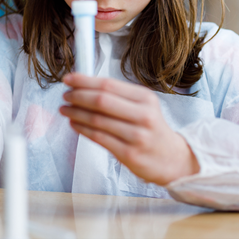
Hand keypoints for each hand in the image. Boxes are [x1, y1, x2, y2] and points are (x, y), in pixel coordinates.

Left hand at [58, 73, 197, 185]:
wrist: (172, 159)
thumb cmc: (152, 130)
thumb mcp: (143, 106)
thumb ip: (118, 96)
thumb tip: (85, 85)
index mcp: (145, 98)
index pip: (108, 85)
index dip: (84, 81)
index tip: (69, 79)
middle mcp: (143, 115)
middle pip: (101, 101)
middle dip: (77, 96)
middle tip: (66, 95)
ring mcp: (136, 136)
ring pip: (97, 120)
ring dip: (76, 113)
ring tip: (65, 109)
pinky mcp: (129, 154)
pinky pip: (98, 138)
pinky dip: (82, 129)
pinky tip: (74, 123)